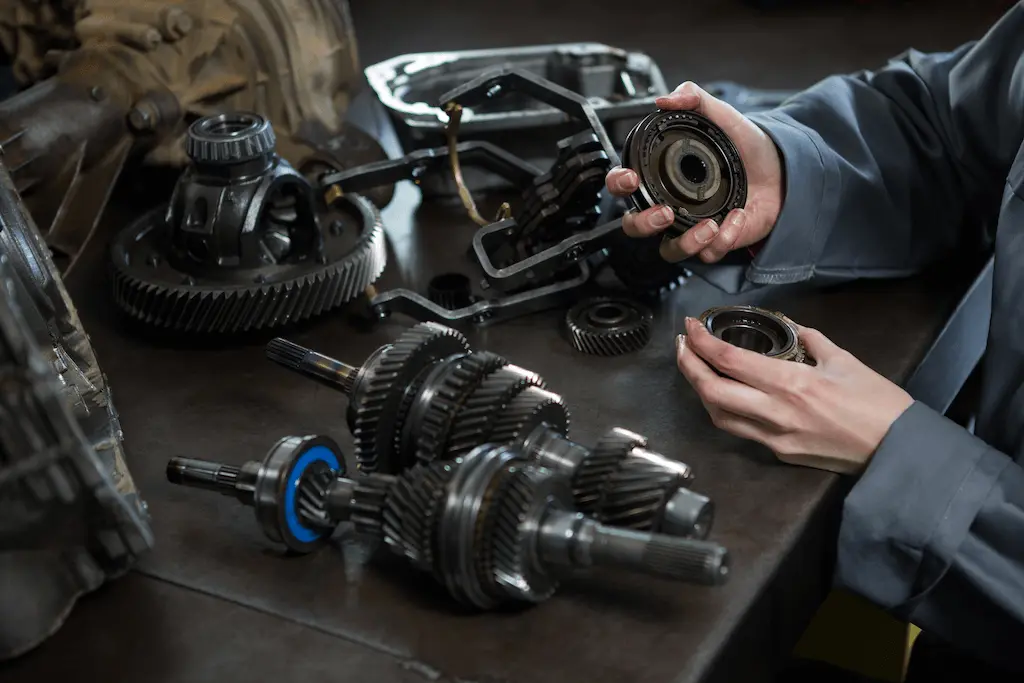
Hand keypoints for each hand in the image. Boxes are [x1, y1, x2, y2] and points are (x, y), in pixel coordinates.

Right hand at [606, 82, 783, 263]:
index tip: (630, 178)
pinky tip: (738, 217)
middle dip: (644, 223)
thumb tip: (665, 99)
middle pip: (635, 226)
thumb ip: (693, 98)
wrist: (783, 169)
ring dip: (685, 243)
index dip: (618, 183)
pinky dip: (724, 239)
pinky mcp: (716, 243)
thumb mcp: (721, 115)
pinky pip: (708, 254)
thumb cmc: (746, 147)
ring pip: (669, 251)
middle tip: (664, 212)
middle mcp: (670, 205)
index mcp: (662, 177)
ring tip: (709, 227)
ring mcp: (691, 227)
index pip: (624, 185)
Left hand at [676, 316, 913, 474]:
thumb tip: (791, 327)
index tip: (691, 326)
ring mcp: (775, 438)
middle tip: (682, 346)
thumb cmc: (878, 403)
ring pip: (720, 416)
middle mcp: (776, 413)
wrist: (898, 450)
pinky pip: (742, 430)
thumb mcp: (844, 360)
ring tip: (695, 368)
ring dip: (700, 391)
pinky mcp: (780, 453)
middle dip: (688, 366)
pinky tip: (723, 394)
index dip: (702, 342)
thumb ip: (811, 340)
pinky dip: (725, 410)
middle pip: (711, 392)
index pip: (729, 361)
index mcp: (791, 384)